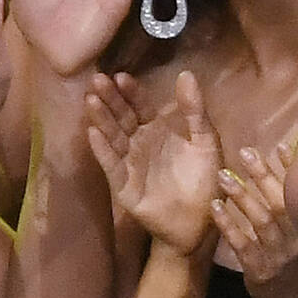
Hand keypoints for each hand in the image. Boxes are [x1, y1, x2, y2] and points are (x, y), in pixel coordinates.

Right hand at [87, 69, 221, 255]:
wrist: (201, 223)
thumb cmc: (205, 180)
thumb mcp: (206, 141)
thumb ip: (195, 111)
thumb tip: (186, 74)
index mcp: (158, 129)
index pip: (140, 105)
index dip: (131, 92)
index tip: (121, 76)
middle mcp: (139, 142)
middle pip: (122, 117)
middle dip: (110, 99)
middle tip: (97, 80)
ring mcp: (129, 163)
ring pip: (113, 137)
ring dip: (102, 119)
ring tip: (91, 101)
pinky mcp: (123, 185)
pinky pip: (111, 165)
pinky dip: (102, 150)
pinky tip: (93, 133)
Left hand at [214, 143, 297, 297]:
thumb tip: (294, 164)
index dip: (290, 169)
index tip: (277, 146)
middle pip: (279, 203)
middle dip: (262, 176)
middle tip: (245, 153)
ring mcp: (280, 255)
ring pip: (261, 222)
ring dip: (243, 197)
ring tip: (224, 176)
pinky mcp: (262, 271)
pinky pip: (244, 246)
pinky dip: (229, 226)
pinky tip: (215, 208)